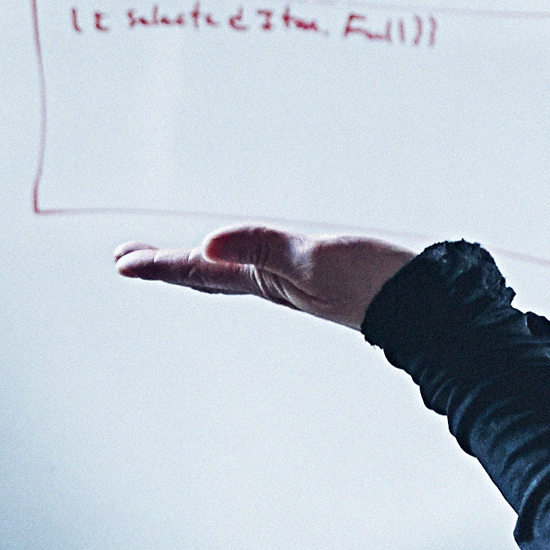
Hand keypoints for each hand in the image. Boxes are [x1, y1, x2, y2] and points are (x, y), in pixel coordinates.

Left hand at [113, 224, 421, 332]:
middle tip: (130, 260)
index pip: (198, 269)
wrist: (428, 309)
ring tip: (179, 258)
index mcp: (265, 280)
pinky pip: (262, 270)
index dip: (158, 264)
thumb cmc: (375, 283)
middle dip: (168, 266)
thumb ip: (261, 247)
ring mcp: (297, 284)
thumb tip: (208, 241)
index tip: (121, 261)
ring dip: (199, 266)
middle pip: (206, 275)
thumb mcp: (313, 258)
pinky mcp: (320, 278)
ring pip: (231, 275)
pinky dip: (240, 261)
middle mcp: (273, 284)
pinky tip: (251, 259)